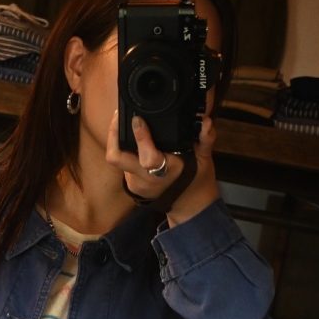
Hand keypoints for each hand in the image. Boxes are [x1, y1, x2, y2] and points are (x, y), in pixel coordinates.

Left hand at [105, 111, 219, 225]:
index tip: (137, 119)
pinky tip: (128, 136)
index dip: (141, 137)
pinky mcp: (131, 184)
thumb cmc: (195, 178)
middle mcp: (147, 180)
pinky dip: (123, 149)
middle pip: (117, 158)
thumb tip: (206, 122)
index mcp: (166, 173)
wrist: (187, 204)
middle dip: (113, 136)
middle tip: (117, 115)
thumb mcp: (204, 159)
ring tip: (121, 121)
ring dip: (117, 140)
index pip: (147, 157)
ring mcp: (136, 183)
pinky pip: (121, 164)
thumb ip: (206, 140)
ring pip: (117, 160)